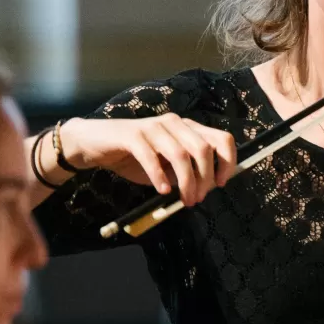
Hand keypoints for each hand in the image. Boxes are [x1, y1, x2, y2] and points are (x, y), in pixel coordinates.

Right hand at [60, 115, 239, 205]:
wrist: (96, 146)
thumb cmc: (135, 158)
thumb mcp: (167, 168)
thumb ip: (187, 172)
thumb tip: (207, 187)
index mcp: (188, 129)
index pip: (222, 139)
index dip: (228, 162)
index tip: (221, 184)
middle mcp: (175, 123)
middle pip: (203, 148)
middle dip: (205, 178)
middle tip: (198, 198)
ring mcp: (154, 126)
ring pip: (181, 154)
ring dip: (186, 181)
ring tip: (184, 200)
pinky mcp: (133, 134)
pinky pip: (151, 157)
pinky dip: (159, 176)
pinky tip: (162, 190)